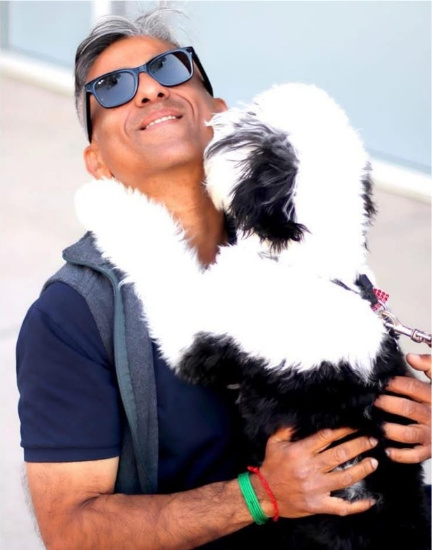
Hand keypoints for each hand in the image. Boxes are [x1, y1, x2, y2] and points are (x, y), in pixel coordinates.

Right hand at [258, 427, 377, 518]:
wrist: (263, 495)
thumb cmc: (270, 467)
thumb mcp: (273, 442)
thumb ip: (286, 428)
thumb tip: (299, 416)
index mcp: (300, 451)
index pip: (326, 437)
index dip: (343, 430)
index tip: (355, 425)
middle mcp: (310, 468)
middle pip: (340, 454)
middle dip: (358, 445)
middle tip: (372, 439)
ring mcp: (316, 488)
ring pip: (345, 477)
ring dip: (362, 469)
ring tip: (374, 461)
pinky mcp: (319, 505)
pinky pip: (342, 507)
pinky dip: (358, 505)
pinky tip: (370, 500)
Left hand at [374, 354, 430, 463]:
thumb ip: (428, 365)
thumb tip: (411, 356)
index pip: (411, 387)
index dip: (393, 383)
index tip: (378, 382)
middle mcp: (431, 415)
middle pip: (406, 408)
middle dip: (386, 404)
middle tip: (370, 401)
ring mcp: (430, 434)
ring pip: (407, 433)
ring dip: (389, 429)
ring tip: (374, 424)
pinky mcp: (429, 449)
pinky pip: (414, 455)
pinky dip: (400, 455)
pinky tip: (387, 450)